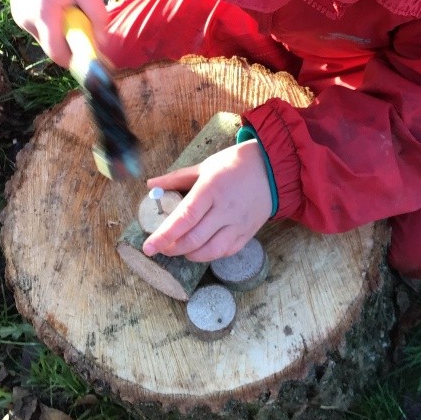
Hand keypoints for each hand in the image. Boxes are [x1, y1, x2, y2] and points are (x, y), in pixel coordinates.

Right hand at [8, 0, 107, 67]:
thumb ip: (97, 16)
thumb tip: (102, 43)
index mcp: (44, 16)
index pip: (58, 55)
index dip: (75, 60)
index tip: (90, 55)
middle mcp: (27, 22)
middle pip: (53, 49)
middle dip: (70, 44)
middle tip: (81, 25)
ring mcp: (19, 19)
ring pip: (46, 39)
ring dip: (60, 32)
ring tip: (66, 6)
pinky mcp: (17, 15)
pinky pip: (38, 29)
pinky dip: (50, 24)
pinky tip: (54, 3)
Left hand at [142, 140, 271, 261]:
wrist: (272, 168)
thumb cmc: (234, 164)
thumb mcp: (205, 166)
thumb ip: (176, 179)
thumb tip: (151, 185)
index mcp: (211, 189)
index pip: (184, 218)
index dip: (164, 235)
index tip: (148, 247)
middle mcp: (225, 209)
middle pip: (194, 239)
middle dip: (172, 248)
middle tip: (161, 247)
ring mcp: (238, 224)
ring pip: (210, 251)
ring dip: (189, 254)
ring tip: (180, 249)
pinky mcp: (248, 233)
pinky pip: (226, 252)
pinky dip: (209, 255)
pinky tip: (201, 248)